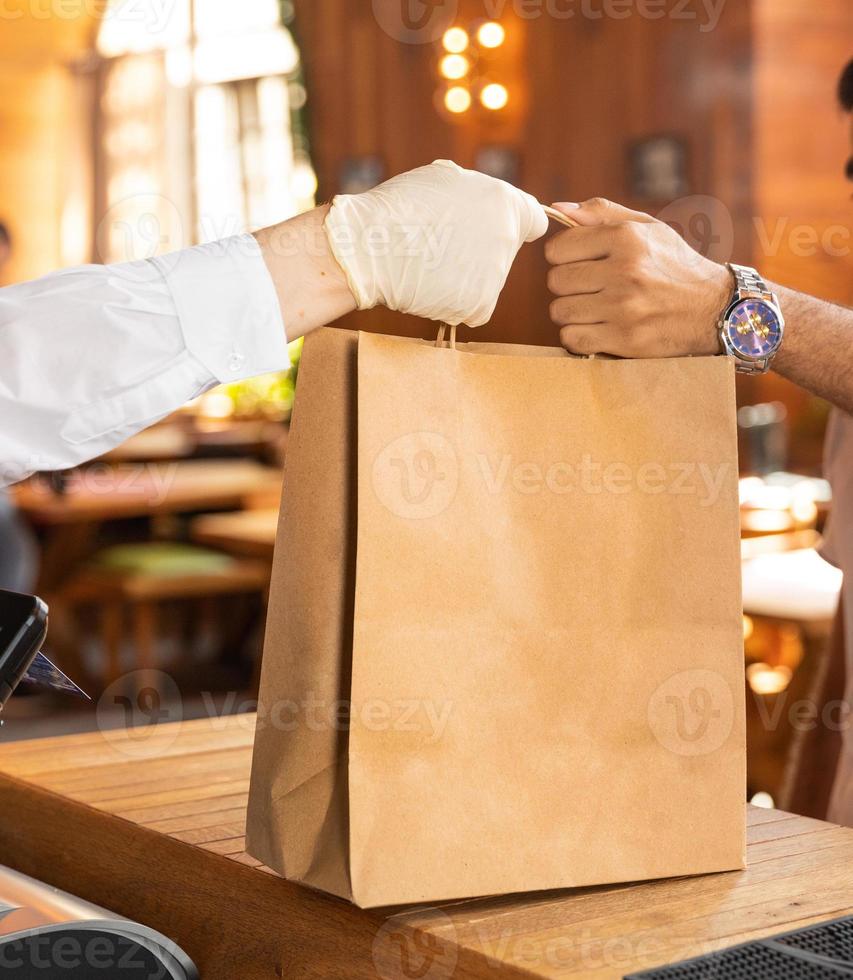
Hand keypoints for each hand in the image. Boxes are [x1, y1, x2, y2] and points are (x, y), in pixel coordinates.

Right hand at [324, 160, 547, 326]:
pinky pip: (475, 306)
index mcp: (505, 203)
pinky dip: (457, 301)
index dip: (516, 225)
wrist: (371, 245)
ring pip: (488, 280)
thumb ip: (479, 192)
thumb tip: (490, 201)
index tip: (495, 231)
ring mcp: (496, 275)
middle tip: (444, 246)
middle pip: (506, 252)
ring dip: (466, 276)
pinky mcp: (480, 305)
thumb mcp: (446, 178)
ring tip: (430, 263)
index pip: (534, 221)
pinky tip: (433, 286)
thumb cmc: (401, 207)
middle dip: (482, 250)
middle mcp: (507, 238)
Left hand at [545, 198, 731, 356]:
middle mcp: (624, 271)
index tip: (579, 262)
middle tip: (590, 288)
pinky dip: (578, 336)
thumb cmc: (676, 265)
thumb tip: (558, 209)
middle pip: (556, 281)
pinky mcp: (625, 339)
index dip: (563, 256)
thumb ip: (602, 214)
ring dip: (572, 312)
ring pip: (560, 311)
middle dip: (568, 285)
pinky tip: (597, 328)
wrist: (716, 309)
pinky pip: (572, 339)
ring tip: (595, 308)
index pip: (558, 248)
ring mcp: (624, 307)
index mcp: (626, 238)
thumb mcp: (648, 228)